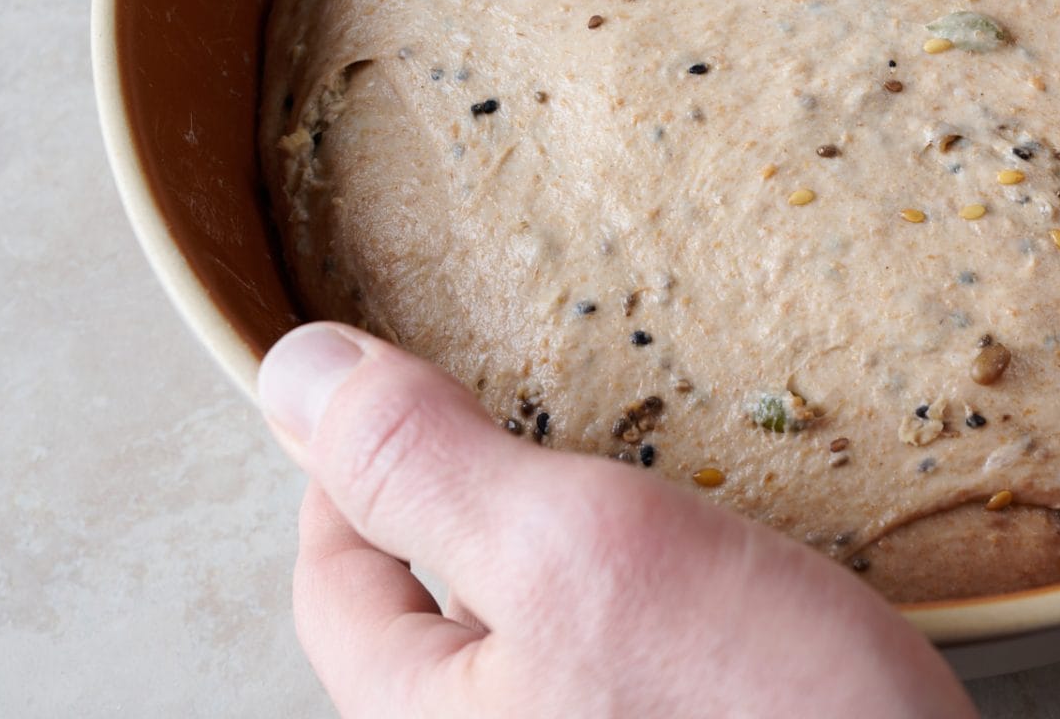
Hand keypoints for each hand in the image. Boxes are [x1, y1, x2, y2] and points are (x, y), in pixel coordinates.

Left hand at [257, 323, 974, 717]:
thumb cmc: (764, 718)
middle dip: (470, 505)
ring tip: (622, 483)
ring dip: (564, 549)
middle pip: (430, 619)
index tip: (398, 385)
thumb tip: (295, 375)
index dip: (352, 467)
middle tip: (527, 418)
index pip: (335, 587)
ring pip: (532, 638)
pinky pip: (616, 667)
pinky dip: (639, 598)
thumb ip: (428, 470)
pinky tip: (703, 573)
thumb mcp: (577, 556)